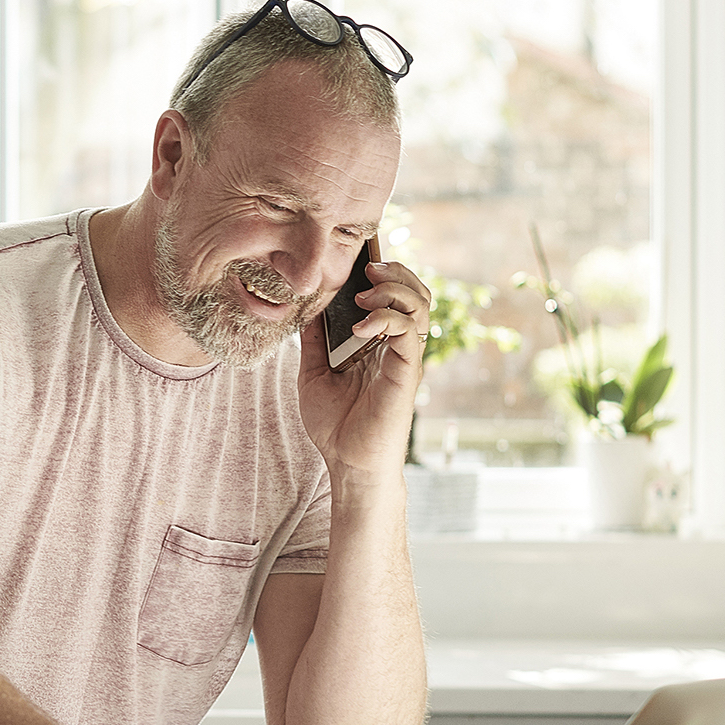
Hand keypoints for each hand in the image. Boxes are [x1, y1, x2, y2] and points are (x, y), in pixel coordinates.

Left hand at [298, 260, 430, 478]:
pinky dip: (388, 317)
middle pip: (414, 291)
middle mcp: (395, 346)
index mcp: (377, 344)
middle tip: (367, 269)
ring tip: (365, 292)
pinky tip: (362, 325)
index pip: (391, 296)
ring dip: (395, 288)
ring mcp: (404, 357)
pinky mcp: (407, 371)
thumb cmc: (334, 426)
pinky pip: (409, 331)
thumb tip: (304, 307)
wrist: (347, 463)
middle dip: (394, 271)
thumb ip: (313, 341)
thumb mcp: (312, 374)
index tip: (358, 261)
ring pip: (420, 304)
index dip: (383, 273)